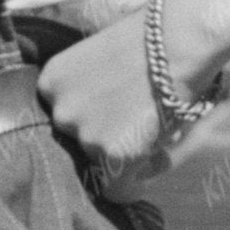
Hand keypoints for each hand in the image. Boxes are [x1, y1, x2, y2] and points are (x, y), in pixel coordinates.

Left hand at [41, 0, 199, 177]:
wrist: (178, 40)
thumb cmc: (151, 41)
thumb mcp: (102, 61)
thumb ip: (90, 92)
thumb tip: (103, 126)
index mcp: (52, 81)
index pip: (63, 120)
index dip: (92, 122)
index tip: (115, 119)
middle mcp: (60, 111)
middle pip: (78, 145)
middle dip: (106, 140)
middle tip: (138, 127)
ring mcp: (84, 135)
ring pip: (101, 166)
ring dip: (124, 157)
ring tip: (154, 134)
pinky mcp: (112, 155)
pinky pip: (120, 189)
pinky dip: (137, 182)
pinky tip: (158, 157)